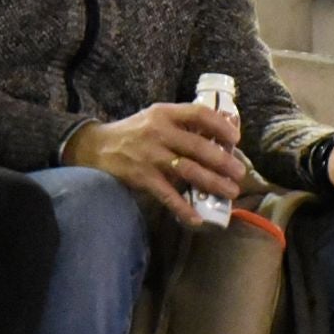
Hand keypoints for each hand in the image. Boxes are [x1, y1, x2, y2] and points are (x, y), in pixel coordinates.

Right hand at [63, 102, 244, 227]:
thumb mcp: (154, 119)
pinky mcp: (141, 177)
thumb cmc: (131, 133)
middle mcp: (158, 132)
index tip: (235, 138)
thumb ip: (181, 123)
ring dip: (213, 183)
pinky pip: (167, 195)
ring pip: (189, 170)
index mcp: (163, 114)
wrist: (93, 147)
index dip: (220, 125)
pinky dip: (183, 208)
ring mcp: (150, 155)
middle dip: (224, 161)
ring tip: (230, 192)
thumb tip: (219, 133)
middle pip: (199, 147)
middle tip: (240, 173)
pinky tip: (197, 219)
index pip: (198, 113)